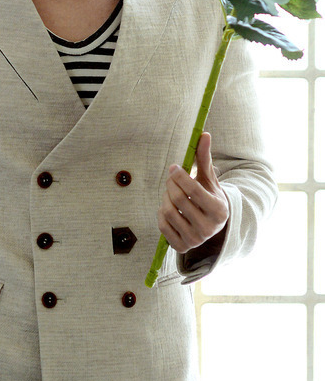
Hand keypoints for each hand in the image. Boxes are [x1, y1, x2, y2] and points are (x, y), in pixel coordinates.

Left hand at [157, 132, 228, 253]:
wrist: (212, 225)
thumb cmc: (208, 196)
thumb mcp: (209, 179)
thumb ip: (204, 158)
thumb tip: (204, 134)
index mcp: (219, 210)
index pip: (192, 190)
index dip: (179, 176)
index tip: (174, 167)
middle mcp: (209, 228)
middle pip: (177, 200)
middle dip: (171, 184)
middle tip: (171, 178)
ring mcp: (195, 240)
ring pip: (167, 212)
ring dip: (165, 198)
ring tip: (172, 194)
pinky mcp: (182, 247)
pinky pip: (161, 225)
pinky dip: (161, 213)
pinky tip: (170, 209)